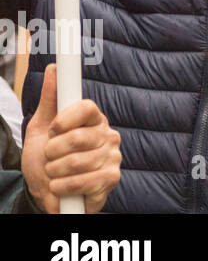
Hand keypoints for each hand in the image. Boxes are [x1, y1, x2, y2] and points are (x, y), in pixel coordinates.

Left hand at [21, 65, 121, 213]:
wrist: (47, 193)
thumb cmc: (45, 158)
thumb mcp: (41, 128)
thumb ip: (50, 99)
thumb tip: (52, 68)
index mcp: (93, 118)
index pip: (86, 107)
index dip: (65, 119)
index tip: (53, 129)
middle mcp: (107, 134)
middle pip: (78, 137)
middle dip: (52, 152)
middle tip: (49, 157)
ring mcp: (113, 156)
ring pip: (78, 161)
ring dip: (55, 172)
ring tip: (54, 174)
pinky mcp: (112, 178)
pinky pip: (86, 181)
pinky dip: (65, 187)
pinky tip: (62, 187)